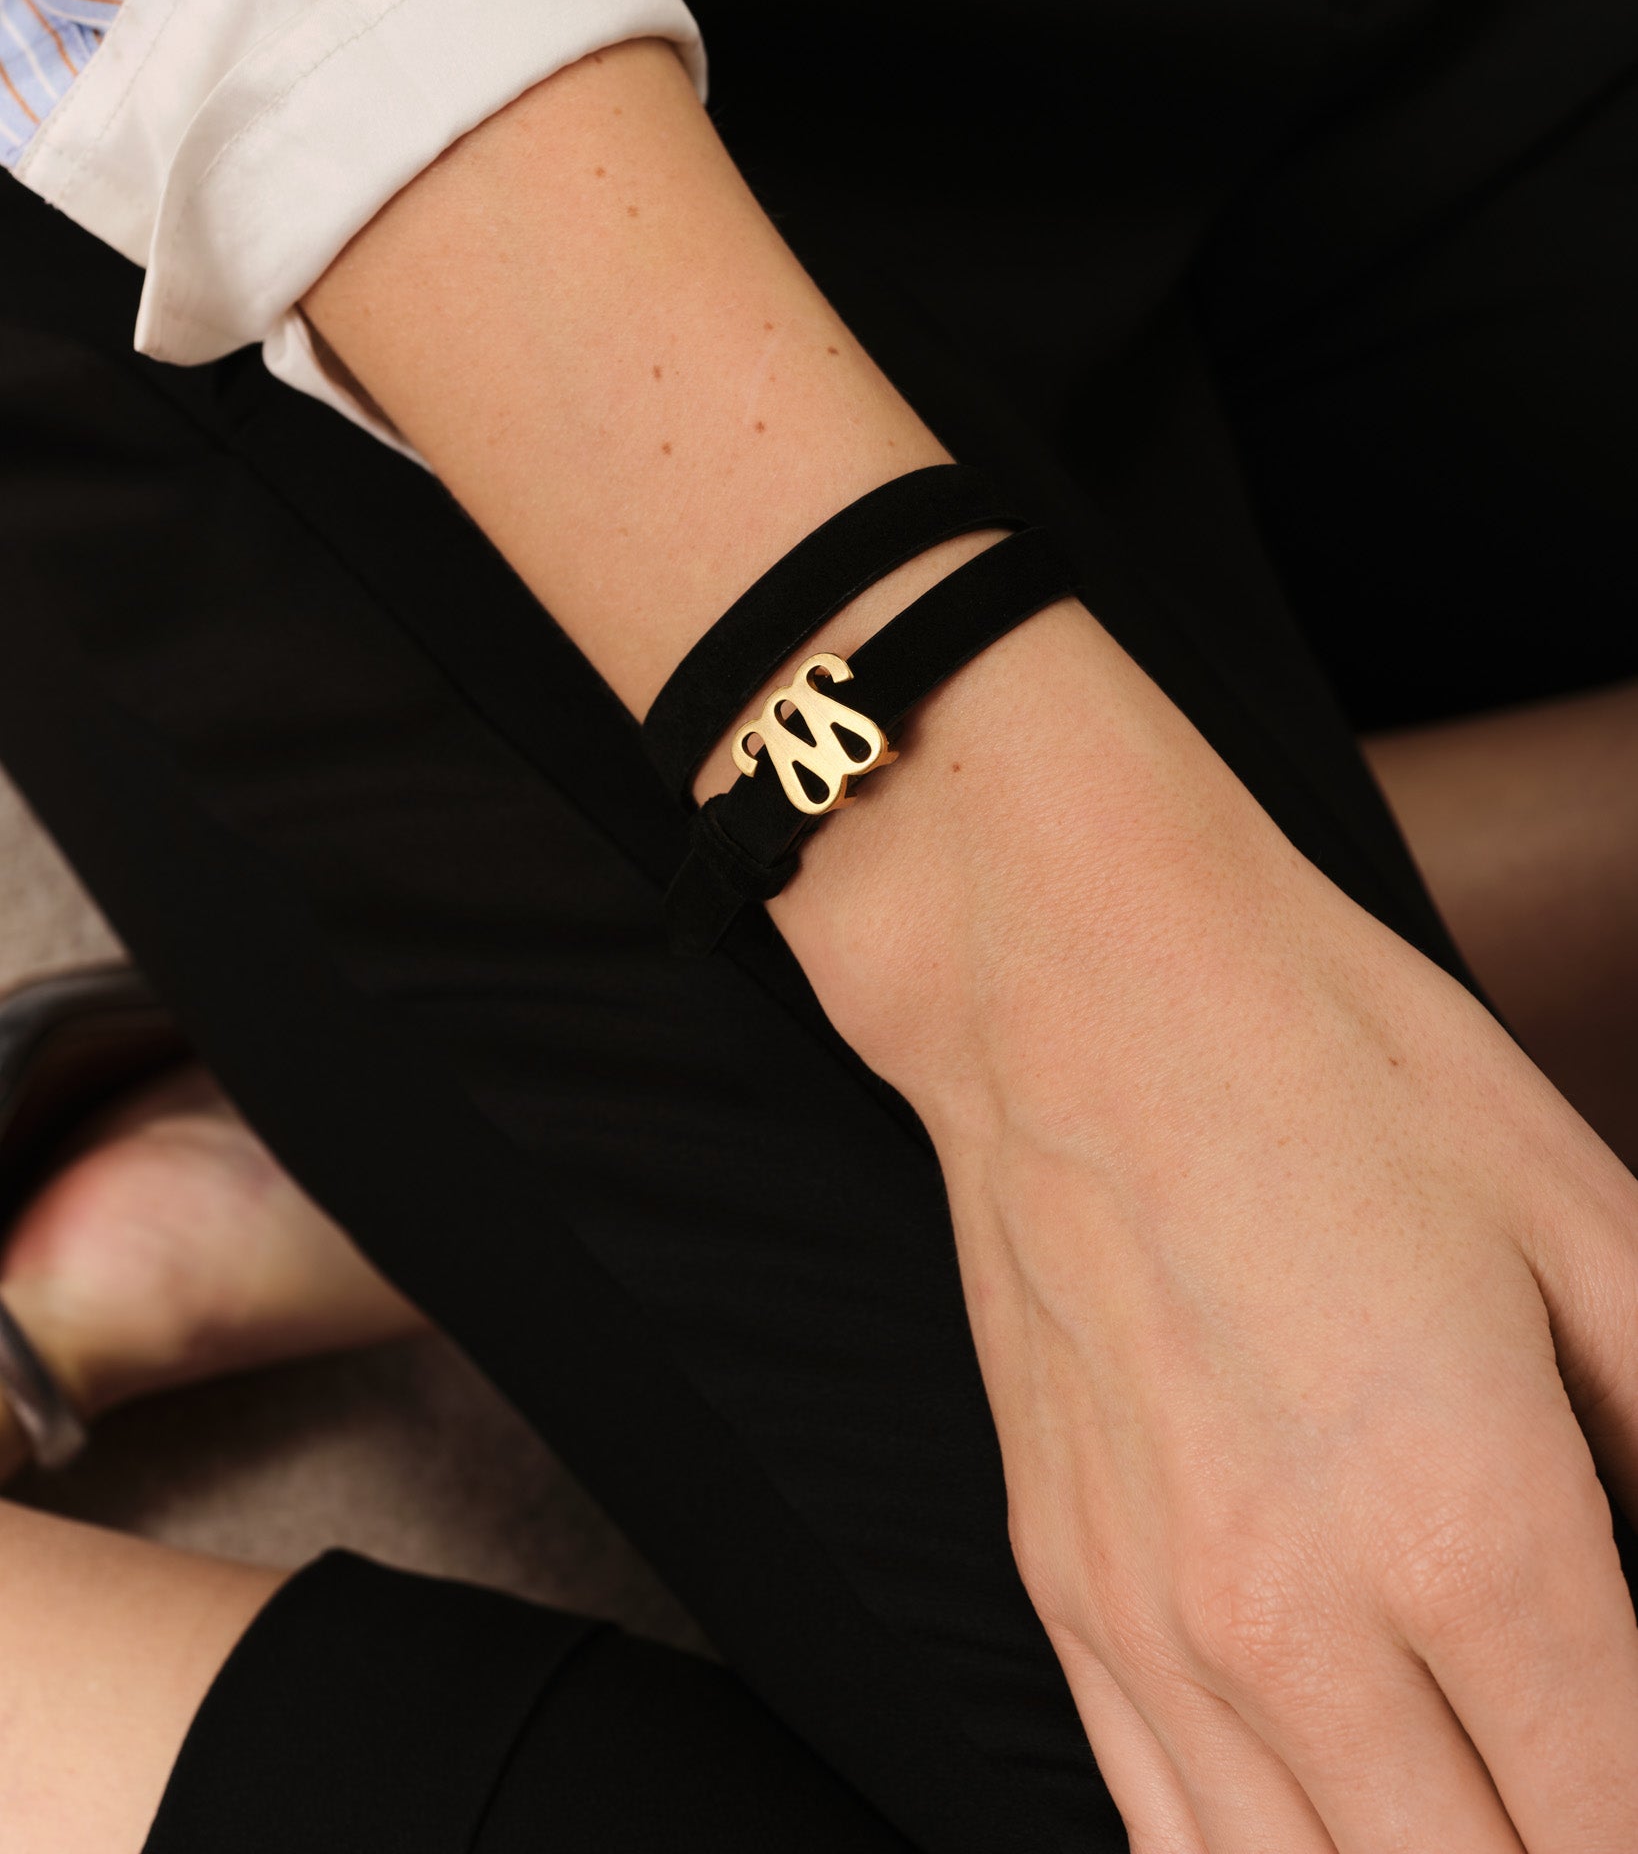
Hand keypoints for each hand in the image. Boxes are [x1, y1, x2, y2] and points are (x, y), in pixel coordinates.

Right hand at [782, 599, 1637, 1851]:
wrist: (1071, 982)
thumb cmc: (1325, 1057)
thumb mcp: (1583, 1215)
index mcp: (1465, 1523)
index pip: (1617, 1820)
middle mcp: (1293, 1617)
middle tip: (1586, 1785)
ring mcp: (1153, 1621)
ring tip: (1492, 1818)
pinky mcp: (1065, 1589)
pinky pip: (1166, 1837)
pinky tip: (1338, 1828)